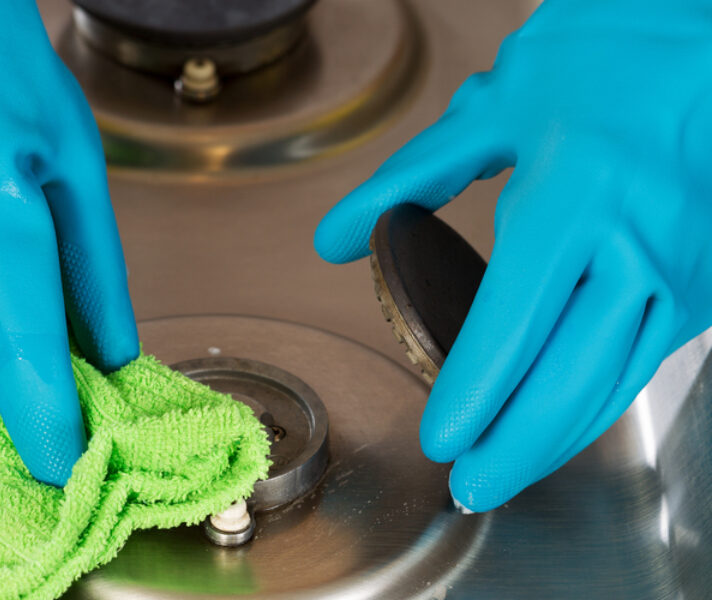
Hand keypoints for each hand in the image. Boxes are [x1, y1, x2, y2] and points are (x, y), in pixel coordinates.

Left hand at [314, 0, 711, 510]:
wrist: (708, 31)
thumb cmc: (604, 56)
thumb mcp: (491, 108)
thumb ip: (408, 181)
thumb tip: (339, 236)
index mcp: (575, 198)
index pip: (512, 327)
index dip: (474, 394)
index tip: (442, 437)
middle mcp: (638, 243)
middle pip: (571, 378)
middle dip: (516, 446)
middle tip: (471, 485)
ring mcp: (684, 266)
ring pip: (617, 380)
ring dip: (560, 436)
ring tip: (508, 467)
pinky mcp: (708, 278)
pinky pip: (649, 357)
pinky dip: (600, 397)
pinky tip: (563, 415)